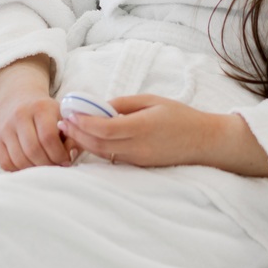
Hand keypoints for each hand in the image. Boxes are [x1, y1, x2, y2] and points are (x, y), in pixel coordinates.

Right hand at [0, 56, 69, 171]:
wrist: (19, 99)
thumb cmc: (47, 112)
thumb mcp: (62, 116)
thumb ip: (71, 134)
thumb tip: (71, 155)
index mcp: (40, 107)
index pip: (48, 137)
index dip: (59, 154)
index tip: (66, 160)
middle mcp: (20, 115)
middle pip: (33, 150)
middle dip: (48, 165)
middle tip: (56, 168)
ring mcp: (5, 128)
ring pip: (19, 159)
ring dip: (34, 170)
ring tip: (44, 168)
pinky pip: (6, 163)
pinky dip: (19, 170)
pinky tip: (30, 165)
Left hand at [60, 95, 267, 177]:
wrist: (205, 142)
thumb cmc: (180, 116)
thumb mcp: (153, 100)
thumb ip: (124, 104)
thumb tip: (100, 107)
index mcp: (142, 127)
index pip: (104, 128)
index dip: (83, 122)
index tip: (69, 112)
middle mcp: (138, 147)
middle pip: (98, 145)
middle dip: (77, 133)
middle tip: (62, 122)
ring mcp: (138, 160)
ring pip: (103, 154)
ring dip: (84, 143)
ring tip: (69, 131)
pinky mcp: (139, 166)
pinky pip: (113, 159)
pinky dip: (97, 149)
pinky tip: (89, 140)